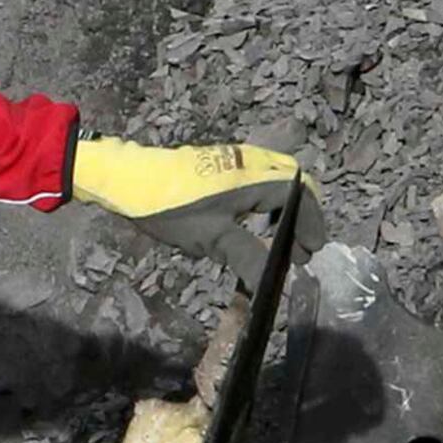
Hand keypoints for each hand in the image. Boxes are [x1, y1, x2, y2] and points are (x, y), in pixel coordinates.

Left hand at [69, 136, 317, 275]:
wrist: (130, 181)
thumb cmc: (174, 209)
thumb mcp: (213, 239)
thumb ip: (247, 258)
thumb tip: (271, 283)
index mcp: (255, 177)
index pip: (299, 194)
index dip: (312, 223)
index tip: (310, 251)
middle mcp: (251, 162)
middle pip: (293, 184)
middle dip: (302, 217)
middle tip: (299, 251)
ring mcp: (236, 159)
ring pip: (277, 180)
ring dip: (285, 209)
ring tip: (281, 241)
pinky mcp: (221, 164)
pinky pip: (259, 178)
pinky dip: (268, 202)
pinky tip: (256, 224)